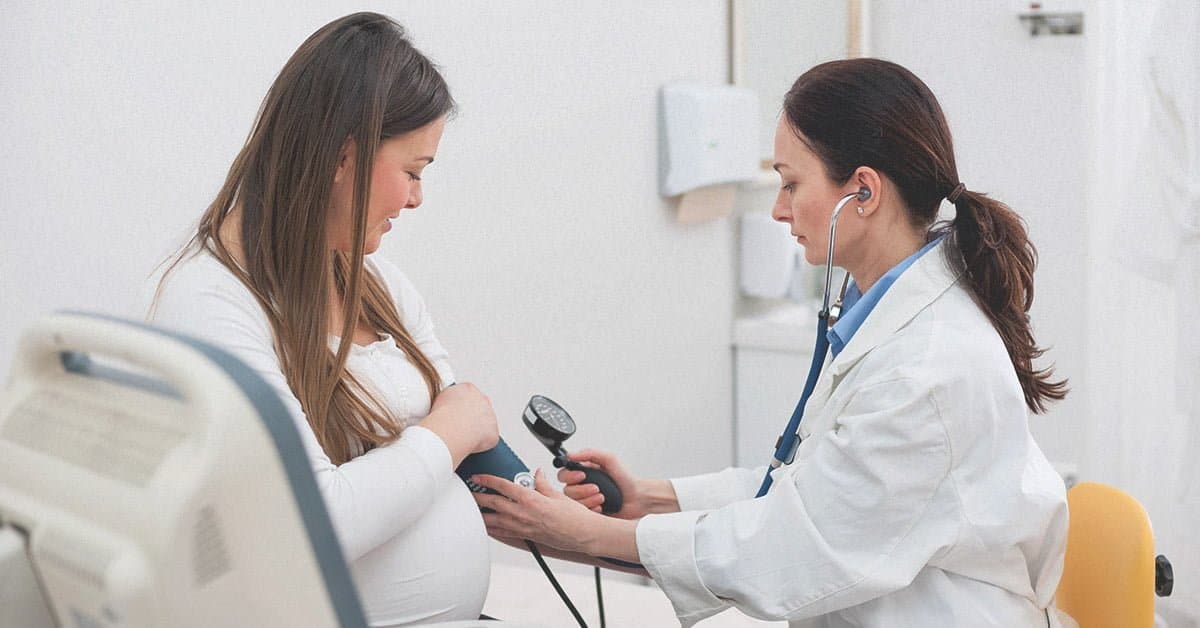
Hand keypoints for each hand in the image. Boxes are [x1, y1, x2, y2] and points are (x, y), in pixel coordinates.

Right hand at [420, 382, 498, 466]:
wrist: (449, 428)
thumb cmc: (440, 415)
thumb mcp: (437, 399)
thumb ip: (446, 400)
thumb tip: (442, 407)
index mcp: (468, 389)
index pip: (468, 396)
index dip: (460, 408)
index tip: (454, 416)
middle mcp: (482, 400)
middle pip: (479, 409)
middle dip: (471, 418)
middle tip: (459, 429)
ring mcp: (490, 416)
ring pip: (485, 424)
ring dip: (477, 431)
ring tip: (462, 439)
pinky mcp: (493, 433)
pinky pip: (488, 440)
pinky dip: (480, 445)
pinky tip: (468, 446)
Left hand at [472, 469, 604, 554]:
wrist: (582, 535)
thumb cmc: (573, 517)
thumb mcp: (557, 494)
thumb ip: (543, 483)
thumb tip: (537, 474)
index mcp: (531, 499)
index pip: (504, 487)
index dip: (488, 480)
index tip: (479, 477)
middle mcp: (524, 514)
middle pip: (494, 503)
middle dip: (478, 497)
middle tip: (468, 491)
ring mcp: (523, 527)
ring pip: (494, 521)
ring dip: (481, 515)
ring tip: (471, 509)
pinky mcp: (526, 536)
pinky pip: (504, 533)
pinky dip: (493, 529)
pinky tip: (486, 527)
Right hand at [557, 449, 652, 518]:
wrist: (638, 498)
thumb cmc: (625, 479)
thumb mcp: (609, 459)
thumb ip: (590, 453)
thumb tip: (571, 454)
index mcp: (583, 472)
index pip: (563, 473)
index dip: (569, 476)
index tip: (582, 475)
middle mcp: (581, 487)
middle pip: (566, 490)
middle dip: (581, 490)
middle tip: (596, 488)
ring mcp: (585, 501)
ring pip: (573, 503)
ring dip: (588, 499)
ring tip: (602, 497)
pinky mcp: (589, 514)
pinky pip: (581, 515)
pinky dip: (592, 509)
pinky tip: (602, 507)